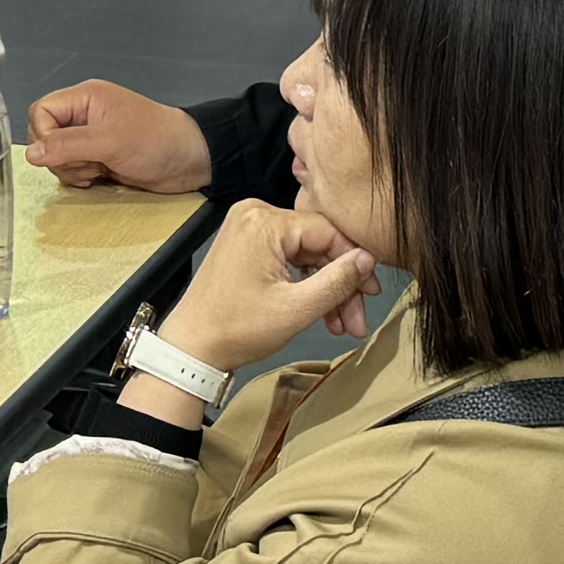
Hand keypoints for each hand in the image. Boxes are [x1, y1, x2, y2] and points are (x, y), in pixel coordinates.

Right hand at [25, 80, 212, 191]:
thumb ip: (68, 146)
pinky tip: (101, 177)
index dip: (45, 136)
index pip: (41, 112)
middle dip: (62, 157)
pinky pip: (72, 171)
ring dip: (73, 170)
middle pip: (45, 138)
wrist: (188, 161)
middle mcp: (84, 116)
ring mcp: (90, 139)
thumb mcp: (109, 141)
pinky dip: (81, 178)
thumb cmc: (156, 140)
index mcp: (84, 98)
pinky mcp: (97, 159)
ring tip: (100, 169)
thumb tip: (31, 154)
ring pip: (57, 158)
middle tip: (89, 161)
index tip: (64, 151)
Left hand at [155, 196, 376, 376]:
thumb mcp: (295, 309)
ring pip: (306, 254)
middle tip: (358, 319)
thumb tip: (368, 259)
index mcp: (264, 221)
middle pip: (318, 244)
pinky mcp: (247, 246)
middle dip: (340, 285)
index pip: (328, 232)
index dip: (356, 263)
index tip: (372, 293)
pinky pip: (288, 258)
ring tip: (342, 325)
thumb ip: (337, 281)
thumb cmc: (234, 329)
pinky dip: (305, 285)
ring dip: (326, 289)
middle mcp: (256, 215)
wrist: (191, 348)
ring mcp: (250, 229)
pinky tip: (322, 312)